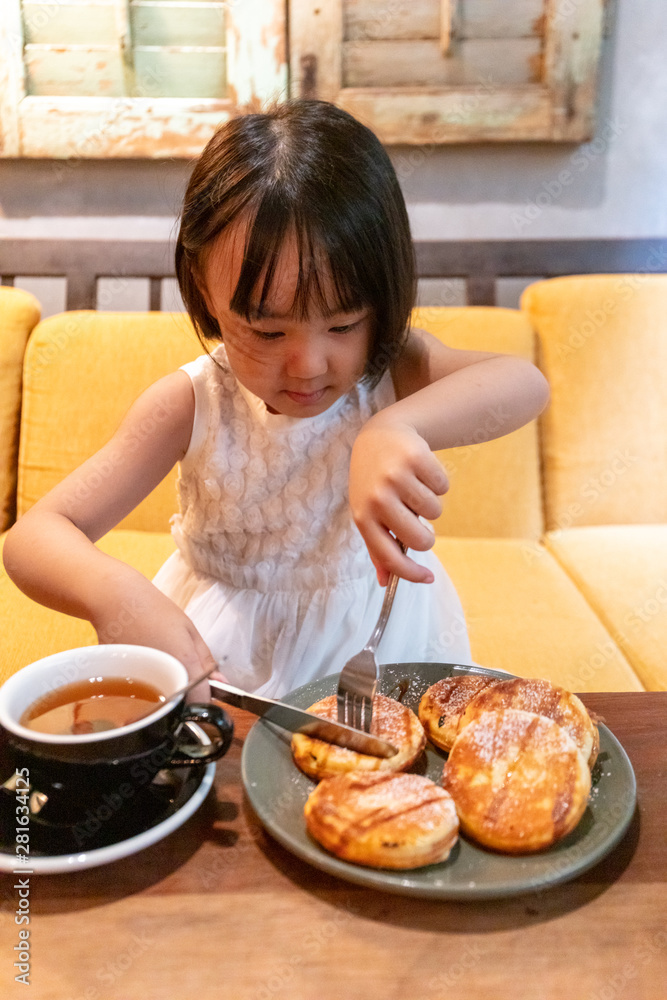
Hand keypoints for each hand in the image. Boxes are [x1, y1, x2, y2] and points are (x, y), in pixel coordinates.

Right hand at [91, 578, 224, 701]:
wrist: (115, 600)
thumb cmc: (155, 610)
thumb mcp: (190, 631)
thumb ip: (206, 662)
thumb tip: (222, 684)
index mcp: (183, 663)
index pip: (201, 702)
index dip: (206, 703)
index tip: (204, 695)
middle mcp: (160, 678)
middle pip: (177, 709)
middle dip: (184, 704)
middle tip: (182, 684)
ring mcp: (136, 683)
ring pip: (155, 707)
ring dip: (163, 700)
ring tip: (162, 678)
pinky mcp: (118, 685)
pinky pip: (137, 699)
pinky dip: (144, 693)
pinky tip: (144, 675)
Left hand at [349, 415, 448, 585]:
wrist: (378, 437)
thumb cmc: (373, 483)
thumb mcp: (367, 512)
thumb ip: (377, 547)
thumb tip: (386, 582)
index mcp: (363, 517)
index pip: (389, 557)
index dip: (411, 573)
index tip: (428, 578)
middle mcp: (378, 497)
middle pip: (422, 539)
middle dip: (427, 536)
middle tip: (418, 520)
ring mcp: (396, 476)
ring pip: (436, 512)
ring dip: (431, 504)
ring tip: (414, 488)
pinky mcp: (416, 457)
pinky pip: (443, 487)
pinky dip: (438, 483)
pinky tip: (421, 472)